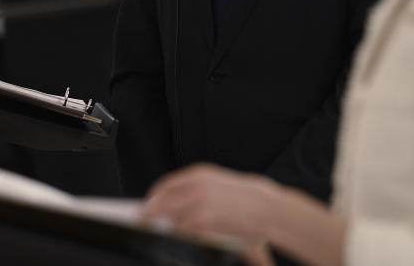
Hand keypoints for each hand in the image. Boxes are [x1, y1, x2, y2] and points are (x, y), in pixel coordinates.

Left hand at [142, 164, 278, 247]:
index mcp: (200, 174)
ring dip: (161, 226)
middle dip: (151, 213)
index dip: (154, 196)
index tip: (147, 206)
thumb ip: (195, 191)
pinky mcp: (205, 219)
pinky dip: (176, 235)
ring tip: (156, 233)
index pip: (166, 184)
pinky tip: (176, 239)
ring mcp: (200, 202)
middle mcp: (197, 185)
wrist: (269, 208)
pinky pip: (182, 229)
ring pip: (169, 216)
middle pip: (162, 200)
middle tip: (144, 222)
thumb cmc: (245, 199)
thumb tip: (171, 204)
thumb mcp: (218, 185)